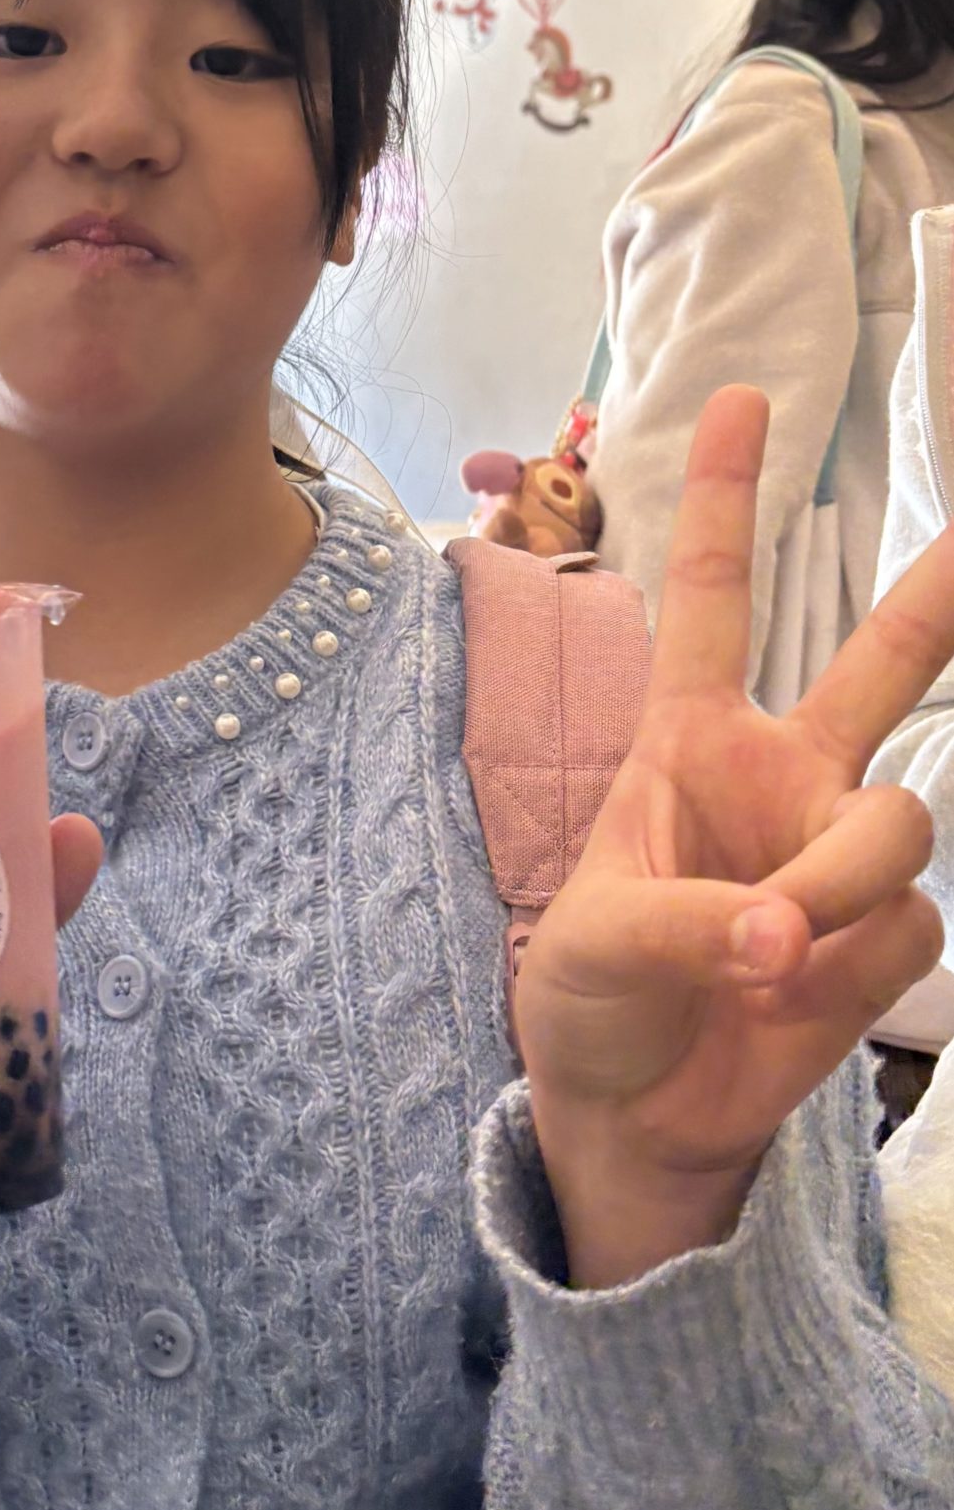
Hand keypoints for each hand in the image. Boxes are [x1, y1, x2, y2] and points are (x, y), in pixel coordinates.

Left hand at [515, 386, 953, 1287]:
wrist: (632, 1110)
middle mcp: (779, 778)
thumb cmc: (589, 997)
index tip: (741, 399)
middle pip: (881, 666)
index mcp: (687, 743)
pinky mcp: (876, 936)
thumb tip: (783, 932)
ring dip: (841, 885)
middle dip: (937, 597)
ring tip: (767, 946)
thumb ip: (693, 921)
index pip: (710, 602)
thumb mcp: (595, 944)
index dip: (723, 501)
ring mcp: (836, 853)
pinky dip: (848, 964)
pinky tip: (791, 995)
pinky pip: (905, 926)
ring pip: (900, 825)